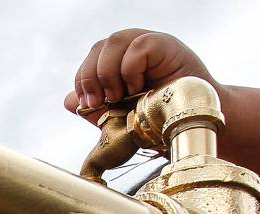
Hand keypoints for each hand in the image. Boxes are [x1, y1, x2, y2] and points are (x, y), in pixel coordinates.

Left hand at [64, 29, 217, 118]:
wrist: (191, 124)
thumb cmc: (160, 121)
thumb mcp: (120, 119)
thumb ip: (95, 109)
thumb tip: (68, 100)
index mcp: (119, 63)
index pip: (90, 60)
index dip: (83, 80)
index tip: (88, 104)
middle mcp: (132, 49)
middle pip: (98, 47)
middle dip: (90, 77)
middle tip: (98, 102)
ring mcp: (150, 44)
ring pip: (114, 41)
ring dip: (108, 73)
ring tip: (119, 96)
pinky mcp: (166, 45)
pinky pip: (138, 47)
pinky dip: (131, 70)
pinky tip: (140, 88)